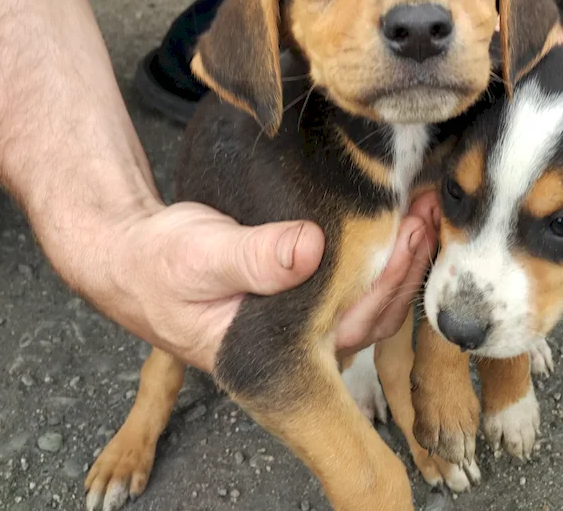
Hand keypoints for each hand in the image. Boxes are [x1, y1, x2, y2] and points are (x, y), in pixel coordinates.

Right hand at [93, 192, 438, 372]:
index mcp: (275, 355)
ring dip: (403, 254)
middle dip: (407, 262)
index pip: (348, 331)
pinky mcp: (311, 298)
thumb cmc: (161, 265)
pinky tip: (401, 216)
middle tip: (425, 210)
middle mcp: (300, 347)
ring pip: (374, 299)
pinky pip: (359, 280)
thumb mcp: (200, 257)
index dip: (387, 290)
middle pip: (374, 314)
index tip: (411, 240)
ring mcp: (308, 324)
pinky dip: (385, 250)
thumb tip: (308, 248)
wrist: (137, 258)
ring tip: (423, 207)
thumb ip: (252, 257)